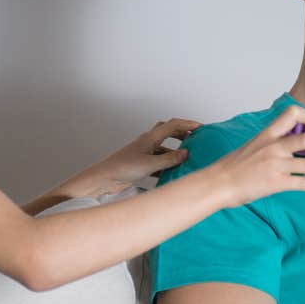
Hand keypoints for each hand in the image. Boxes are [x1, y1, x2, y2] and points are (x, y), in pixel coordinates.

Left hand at [61, 118, 201, 198]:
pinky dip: (166, 163)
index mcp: (149, 138)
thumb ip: (169, 159)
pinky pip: (157, 161)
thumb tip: (186, 153)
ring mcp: (143, 153)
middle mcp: (146, 142)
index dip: (187, 124)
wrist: (103, 179)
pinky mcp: (140, 164)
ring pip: (163, 147)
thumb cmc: (122, 169)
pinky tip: (173, 172)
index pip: (172, 125)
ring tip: (187, 157)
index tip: (201, 127)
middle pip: (167, 131)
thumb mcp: (150, 164)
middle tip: (195, 138)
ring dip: (174, 150)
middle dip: (181, 132)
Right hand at [206, 105, 304, 207]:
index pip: (290, 114)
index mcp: (267, 135)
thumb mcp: (251, 147)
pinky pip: (304, 183)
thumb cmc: (232, 168)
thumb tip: (293, 148)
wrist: (216, 184)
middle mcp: (273, 147)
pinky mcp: (275, 183)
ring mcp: (275, 165)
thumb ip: (271, 144)